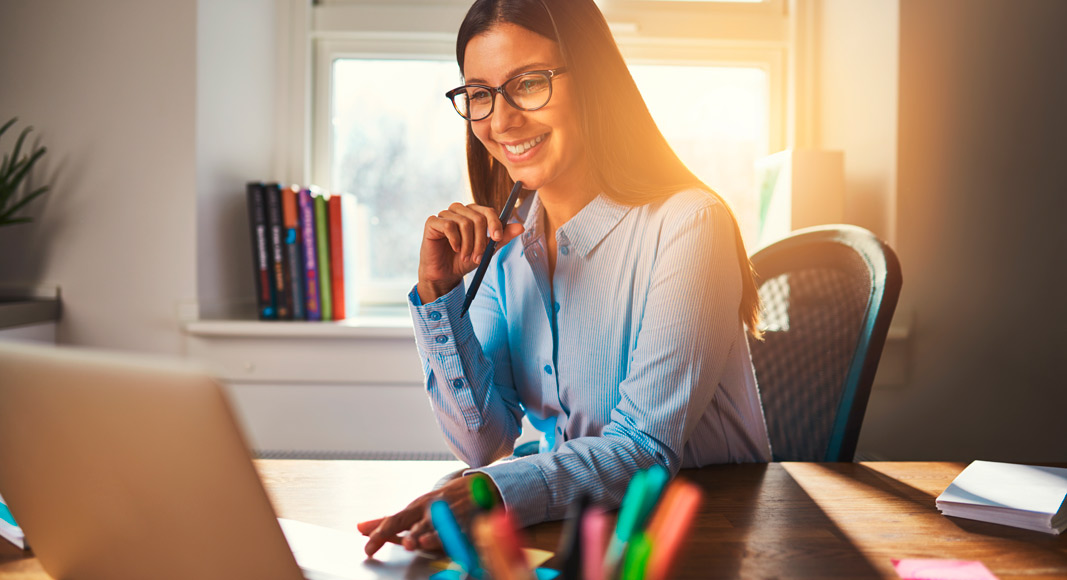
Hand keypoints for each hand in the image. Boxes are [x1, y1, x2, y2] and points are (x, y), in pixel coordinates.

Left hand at [357, 474, 502, 557]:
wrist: (479, 486)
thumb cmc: (442, 501)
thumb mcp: (415, 509)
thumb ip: (389, 522)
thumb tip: (360, 527)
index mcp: (417, 508)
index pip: (395, 521)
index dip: (380, 534)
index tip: (368, 549)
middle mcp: (433, 511)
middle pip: (419, 525)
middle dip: (412, 535)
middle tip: (406, 543)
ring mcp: (452, 517)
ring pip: (441, 528)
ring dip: (432, 536)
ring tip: (422, 542)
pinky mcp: (470, 524)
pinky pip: (464, 533)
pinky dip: (458, 538)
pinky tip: (455, 545)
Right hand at [417, 202, 524, 303]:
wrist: (445, 274)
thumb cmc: (465, 260)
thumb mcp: (487, 250)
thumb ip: (502, 238)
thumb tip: (521, 227)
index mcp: (474, 214)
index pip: (488, 211)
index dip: (495, 224)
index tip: (497, 239)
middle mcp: (460, 211)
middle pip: (478, 218)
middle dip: (480, 241)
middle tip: (478, 257)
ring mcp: (445, 214)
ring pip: (464, 223)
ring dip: (468, 244)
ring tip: (465, 256)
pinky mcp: (432, 222)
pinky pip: (448, 225)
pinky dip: (454, 240)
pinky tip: (454, 249)